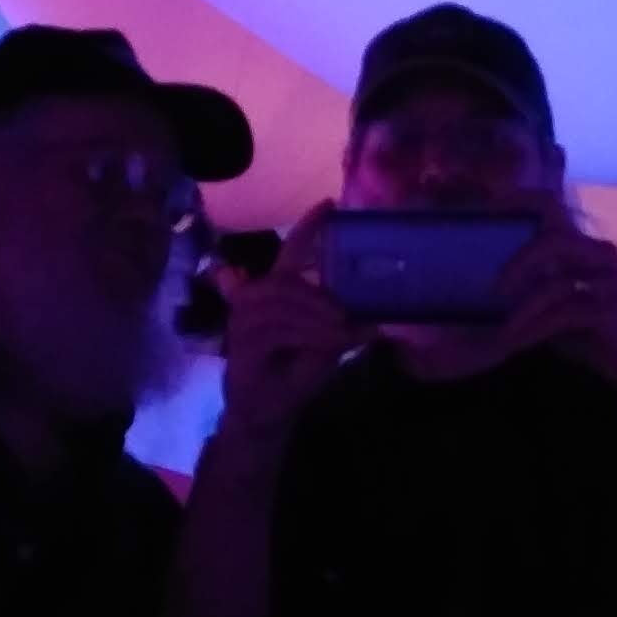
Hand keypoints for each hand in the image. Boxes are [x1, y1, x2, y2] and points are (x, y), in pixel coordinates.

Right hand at [216, 207, 357, 432]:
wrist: (267, 412)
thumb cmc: (294, 373)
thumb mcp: (325, 345)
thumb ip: (340, 325)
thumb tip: (376, 316)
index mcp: (277, 292)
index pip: (291, 252)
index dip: (308, 227)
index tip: (331, 204)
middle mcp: (256, 298)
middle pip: (288, 280)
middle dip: (322, 299)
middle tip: (349, 319)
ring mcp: (244, 318)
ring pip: (284, 302)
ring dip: (317, 319)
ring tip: (341, 334)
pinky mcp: (241, 340)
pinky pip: (277, 327)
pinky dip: (307, 334)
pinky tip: (327, 343)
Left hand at [495, 211, 616, 395]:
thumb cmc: (593, 335)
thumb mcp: (556, 307)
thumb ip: (533, 287)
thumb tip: (488, 283)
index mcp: (585, 247)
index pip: (553, 208)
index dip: (521, 200)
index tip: (488, 202)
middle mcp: (601, 255)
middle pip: (553, 239)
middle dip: (518, 263)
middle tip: (495, 290)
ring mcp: (612, 281)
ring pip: (558, 282)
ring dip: (525, 309)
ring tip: (505, 331)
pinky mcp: (616, 310)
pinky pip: (567, 313)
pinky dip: (537, 328)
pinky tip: (519, 342)